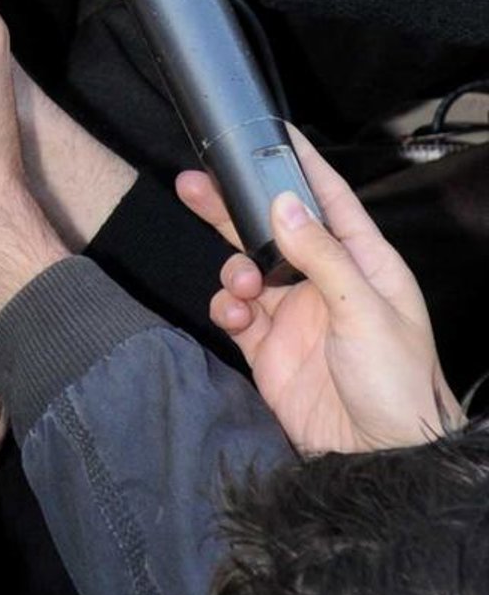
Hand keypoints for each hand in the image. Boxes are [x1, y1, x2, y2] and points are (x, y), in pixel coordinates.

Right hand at [177, 133, 458, 454]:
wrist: (379, 461)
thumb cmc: (398, 385)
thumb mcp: (365, 311)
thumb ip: (320, 255)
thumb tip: (282, 204)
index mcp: (363, 263)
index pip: (329, 200)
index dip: (301, 165)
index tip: (272, 133)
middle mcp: (326, 282)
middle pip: (272, 229)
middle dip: (234, 207)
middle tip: (196, 184)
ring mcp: (294, 315)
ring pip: (246, 268)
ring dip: (232, 268)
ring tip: (241, 285)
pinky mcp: (269, 350)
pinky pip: (235, 312)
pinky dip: (225, 306)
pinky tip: (231, 313)